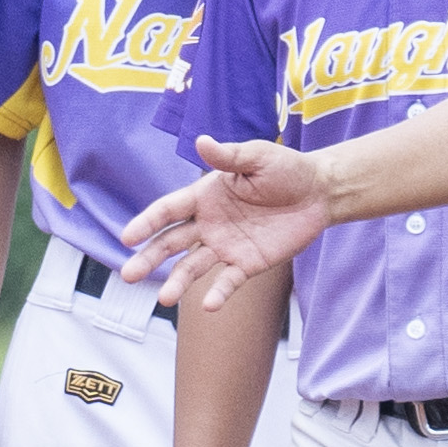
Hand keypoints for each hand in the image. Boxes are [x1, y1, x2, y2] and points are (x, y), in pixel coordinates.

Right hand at [117, 138, 331, 315]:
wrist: (319, 192)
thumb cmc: (285, 168)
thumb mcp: (257, 157)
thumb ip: (228, 156)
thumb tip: (201, 141)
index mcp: (204, 196)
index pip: (168, 211)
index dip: (147, 223)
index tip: (128, 238)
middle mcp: (208, 223)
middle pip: (170, 243)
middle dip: (148, 258)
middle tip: (128, 276)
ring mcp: (225, 246)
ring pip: (193, 267)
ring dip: (177, 282)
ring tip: (164, 299)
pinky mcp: (246, 264)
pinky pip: (228, 281)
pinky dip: (218, 293)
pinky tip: (209, 305)